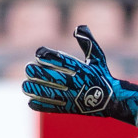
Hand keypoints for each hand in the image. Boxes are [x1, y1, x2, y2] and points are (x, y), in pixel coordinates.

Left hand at [22, 26, 137, 126]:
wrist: (112, 100)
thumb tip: (79, 27)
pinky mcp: (70, 109)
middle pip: (54, 77)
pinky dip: (41, 105)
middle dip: (39, 73)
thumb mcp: (98, 58)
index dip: (49, 56)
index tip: (38, 53)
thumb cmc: (102, 76)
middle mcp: (77, 83)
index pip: (63, 61)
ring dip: (36, 90)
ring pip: (51, 94)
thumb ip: (88, 42)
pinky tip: (30, 101)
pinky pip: (53, 108)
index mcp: (82, 69)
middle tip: (28, 68)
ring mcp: (73, 97)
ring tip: (25, 86)